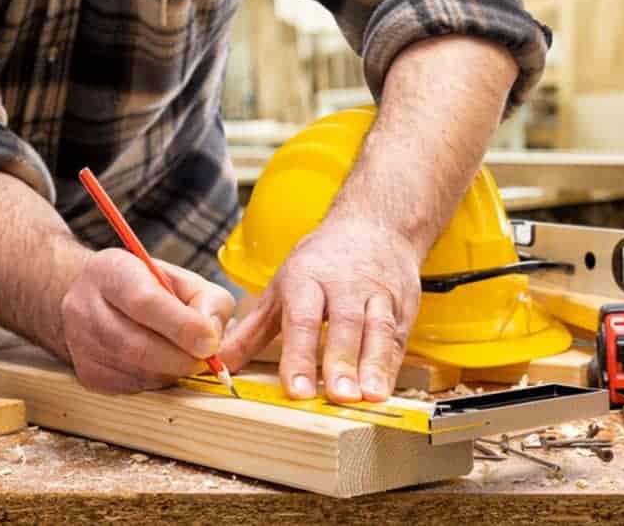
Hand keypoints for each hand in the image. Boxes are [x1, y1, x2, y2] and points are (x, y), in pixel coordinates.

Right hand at [59, 249, 235, 393]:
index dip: (182, 327)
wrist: (94, 298)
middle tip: (207, 360)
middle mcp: (84, 306)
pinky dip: (156, 381)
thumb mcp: (183, 279)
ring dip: (171, 371)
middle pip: (137, 345)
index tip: (210, 343)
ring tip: (184, 356)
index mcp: (111, 271)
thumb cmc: (146, 287)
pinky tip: (162, 364)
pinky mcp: (86, 373)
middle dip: (182, 358)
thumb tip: (213, 339)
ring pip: (136, 371)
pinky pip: (130, 388)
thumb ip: (208, 302)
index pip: (145, 302)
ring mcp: (79, 343)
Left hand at [219, 217, 420, 402]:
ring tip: (368, 397)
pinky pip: (398, 337)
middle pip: (345, 325)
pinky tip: (384, 389)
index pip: (303, 320)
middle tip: (338, 396)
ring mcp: (378, 294)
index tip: (297, 390)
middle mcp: (345, 285)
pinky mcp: (402, 305)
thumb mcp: (282, 288)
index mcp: (308, 279)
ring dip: (374, 366)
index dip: (300, 356)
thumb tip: (220, 362)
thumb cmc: (323, 261)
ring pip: (378, 330)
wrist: (376, 225)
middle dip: (341, 362)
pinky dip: (392, 364)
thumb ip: (253, 330)